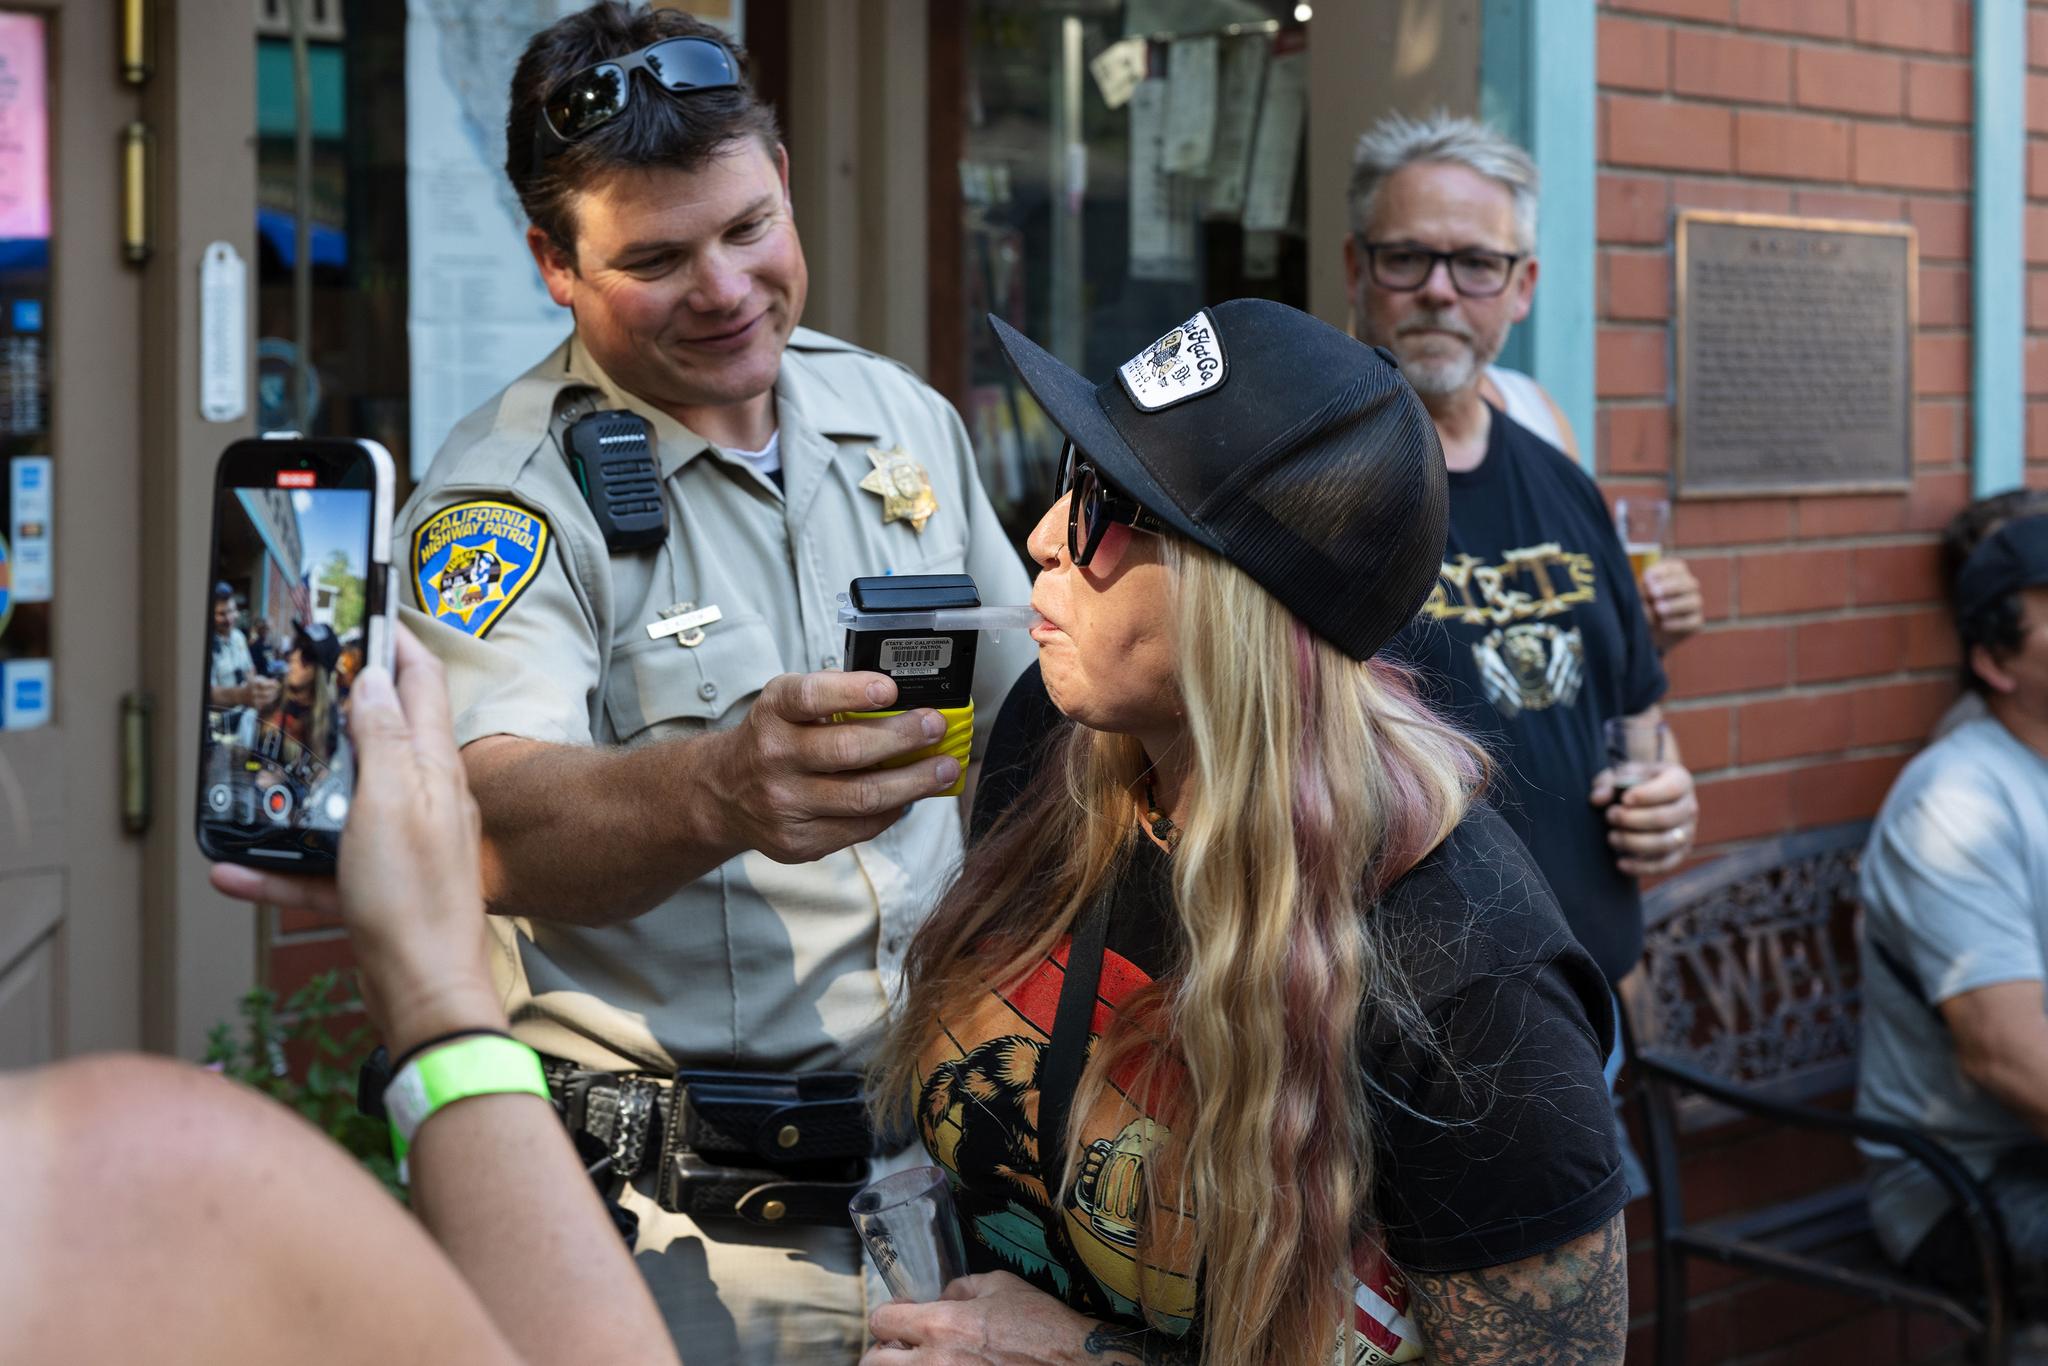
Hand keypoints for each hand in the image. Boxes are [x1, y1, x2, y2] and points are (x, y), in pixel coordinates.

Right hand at [211, 626, 503, 1052]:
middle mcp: (424, 801)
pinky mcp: (377, 891)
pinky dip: (280, 870)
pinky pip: (321, 871)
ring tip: (258, 774)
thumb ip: (386, 738)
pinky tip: (235, 870)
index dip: (397, 644)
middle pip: (383, 737)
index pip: (423, 684)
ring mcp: (401, 846)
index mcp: (434, 769)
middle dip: (342, 708)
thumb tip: (375, 679)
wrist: (427, 992)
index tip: (366, 615)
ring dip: (300, 791)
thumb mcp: (394, 801)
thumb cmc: (417, 899)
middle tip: (299, 685)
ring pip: (343, 804)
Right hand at [703, 670, 962, 864]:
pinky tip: (910, 797)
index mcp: (773, 713)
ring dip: (914, 782)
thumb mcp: (787, 703)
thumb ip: (834, 696)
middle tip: (936, 728)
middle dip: (903, 738)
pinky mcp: (797, 842)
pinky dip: (892, 810)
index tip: (891, 689)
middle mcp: (772, 757)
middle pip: (848, 751)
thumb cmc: (774, 738)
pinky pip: (859, 828)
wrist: (723, 792)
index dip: (853, 692)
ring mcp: (784, 805)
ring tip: (943, 769)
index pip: (810, 697)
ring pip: (862, 797)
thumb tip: (904, 701)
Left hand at [863, 1272, 1113, 1364]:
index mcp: (940, 1325)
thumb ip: (962, 1288)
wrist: (1072, 1364)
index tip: (900, 1319)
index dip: (888, 1316)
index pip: (881, 1320)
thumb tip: (943, 1297)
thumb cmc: (1041, 1326)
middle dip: (881, 1353)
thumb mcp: (1001, 1286)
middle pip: (872, 1363)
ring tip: (925, 1362)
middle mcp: (934, 1363)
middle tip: (900, 1350)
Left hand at [1589, 760, 1696, 876]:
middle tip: (1610, 816)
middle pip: (1664, 819)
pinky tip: (1620, 863)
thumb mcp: (1621, 774)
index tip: (1623, 799)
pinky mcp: (1680, 852)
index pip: (1670, 789)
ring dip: (1633, 842)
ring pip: (1664, 843)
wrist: (1649, 795)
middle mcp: (1689, 807)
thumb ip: (1608, 782)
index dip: (1645, 795)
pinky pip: (1665, 865)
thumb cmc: (1633, 782)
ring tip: (1611, 836)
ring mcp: (1687, 831)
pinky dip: (1641, 867)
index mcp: (1680, 780)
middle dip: (1631, 820)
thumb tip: (1597, 799)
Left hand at [1642, 558, 1703, 651]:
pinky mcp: (1695, 622)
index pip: (1677, 568)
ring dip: (1675, 605)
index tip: (1647, 577)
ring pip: (1694, 601)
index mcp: (1677, 573)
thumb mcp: (1639, 595)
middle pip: (1688, 583)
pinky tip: (1664, 624)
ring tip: (1658, 608)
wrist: (1649, 629)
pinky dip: (1678, 623)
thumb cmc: (1643, 604)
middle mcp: (1689, 586)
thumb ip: (1643, 592)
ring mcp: (1694, 604)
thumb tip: (1649, 594)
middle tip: (1654, 592)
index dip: (1663, 571)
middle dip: (1670, 587)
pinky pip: (1692, 621)